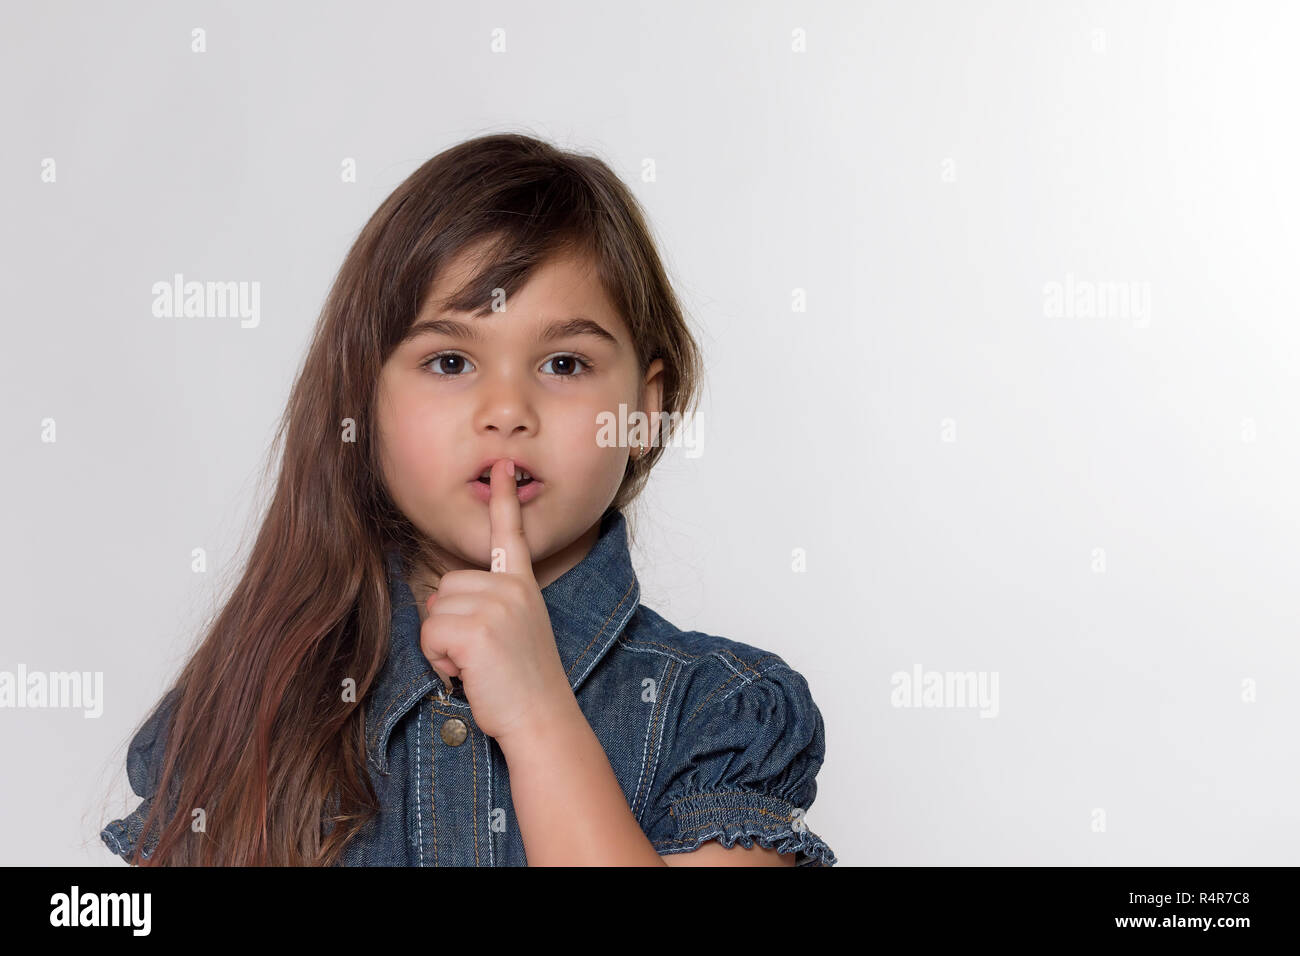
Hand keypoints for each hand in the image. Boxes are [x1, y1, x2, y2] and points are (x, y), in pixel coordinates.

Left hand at [418, 457, 576, 746]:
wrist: (542, 719)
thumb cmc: (523, 683)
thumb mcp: (515, 630)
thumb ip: (489, 604)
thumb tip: (438, 599)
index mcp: (523, 586)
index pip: (512, 534)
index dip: (505, 497)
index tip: (501, 465)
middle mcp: (512, 588)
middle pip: (445, 586)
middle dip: (448, 623)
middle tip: (481, 654)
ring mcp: (496, 606)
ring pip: (433, 611)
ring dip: (442, 645)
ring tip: (477, 665)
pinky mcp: (476, 629)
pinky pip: (430, 634)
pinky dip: (439, 660)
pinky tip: (468, 673)